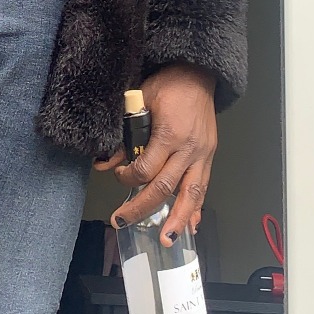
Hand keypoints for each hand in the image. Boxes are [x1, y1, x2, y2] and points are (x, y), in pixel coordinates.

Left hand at [96, 66, 217, 243]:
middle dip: (142, 208)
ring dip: (178, 219)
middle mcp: (190, 148)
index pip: (146, 168)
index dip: (127, 178)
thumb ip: (124, 135)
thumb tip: (104, 161)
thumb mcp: (140, 103)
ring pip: (192, 194)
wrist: (197, 74)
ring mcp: (203, 154)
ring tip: (167, 240)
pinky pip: (203, 187)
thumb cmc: (168, 85)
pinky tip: (191, 225)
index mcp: (171, 133)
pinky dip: (196, 208)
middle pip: (166, 187)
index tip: (117, 175)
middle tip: (122, 221)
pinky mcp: (209, 156)